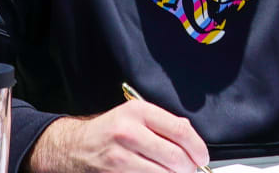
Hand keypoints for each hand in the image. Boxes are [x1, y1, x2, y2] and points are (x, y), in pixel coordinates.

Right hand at [26, 100, 209, 172]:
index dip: (198, 148)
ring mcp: (121, 158)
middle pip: (176, 157)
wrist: (76, 147)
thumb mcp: (135, 115)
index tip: (202, 156)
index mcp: (138, 112)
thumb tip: (193, 141)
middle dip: (188, 167)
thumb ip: (164, 123)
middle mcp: (129, 133)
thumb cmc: (109, 131)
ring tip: (170, 171)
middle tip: (189, 168)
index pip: (181, 131)